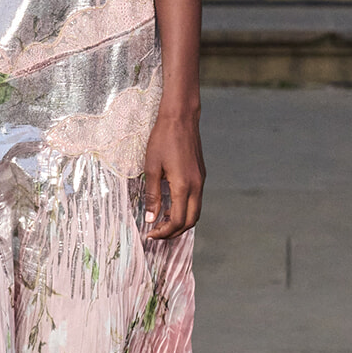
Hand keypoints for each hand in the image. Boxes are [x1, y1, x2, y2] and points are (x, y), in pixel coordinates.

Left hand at [143, 107, 204, 238]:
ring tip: (162, 221)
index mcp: (183, 186)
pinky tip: (170, 205)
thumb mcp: (151, 168)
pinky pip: (196, 200)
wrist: (180, 118)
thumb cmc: (163, 139)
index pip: (177, 220)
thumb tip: (151, 217)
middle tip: (157, 233)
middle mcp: (196, 186)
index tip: (150, 233)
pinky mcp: (200, 175)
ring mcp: (200, 181)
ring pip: (195, 212)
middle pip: (190, 221)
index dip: (164, 232)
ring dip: (181, 221)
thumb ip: (152, 195)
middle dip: (174, 232)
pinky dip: (185, 209)